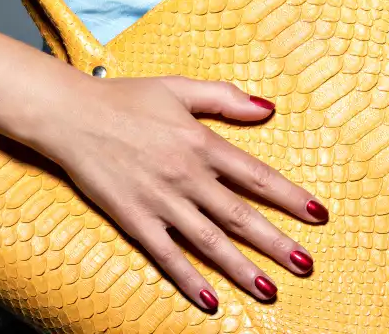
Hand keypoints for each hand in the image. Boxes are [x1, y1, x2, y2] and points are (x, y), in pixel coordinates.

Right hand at [33, 74, 327, 313]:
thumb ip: (225, 98)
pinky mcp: (134, 218)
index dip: (290, 197)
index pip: (256, 175)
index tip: (318, 215)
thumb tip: (268, 107)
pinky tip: (209, 299)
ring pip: (209, 241)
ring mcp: (160, 200)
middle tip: (305, 265)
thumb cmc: (124, 98)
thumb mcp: (179, 88)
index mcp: (201, 142)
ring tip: (270, 290)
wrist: (70, 114)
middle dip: (276, 243)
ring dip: (241, 268)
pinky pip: (166, 255)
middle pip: (240, 215)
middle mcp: (186, 175)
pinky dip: (188, 278)